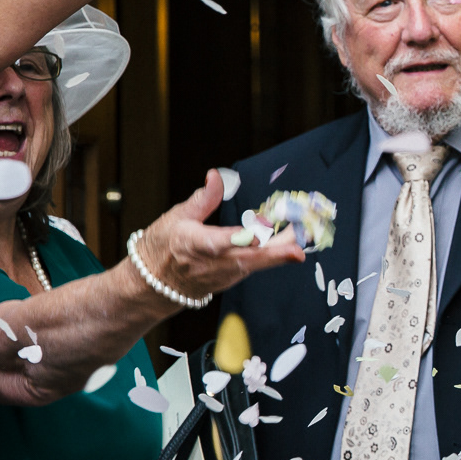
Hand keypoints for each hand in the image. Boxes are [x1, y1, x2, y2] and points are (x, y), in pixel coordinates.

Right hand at [136, 170, 304, 303]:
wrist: (155, 283)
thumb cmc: (163, 246)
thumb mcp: (177, 217)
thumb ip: (202, 199)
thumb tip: (216, 176)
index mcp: (192, 244)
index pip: (218, 243)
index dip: (240, 239)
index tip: (258, 234)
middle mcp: (212, 263)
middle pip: (249, 258)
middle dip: (277, 250)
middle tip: (300, 241)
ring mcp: (224, 274)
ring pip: (258, 263)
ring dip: (282, 249)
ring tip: (305, 231)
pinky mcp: (233, 278)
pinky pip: (257, 265)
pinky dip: (273, 253)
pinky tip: (290, 240)